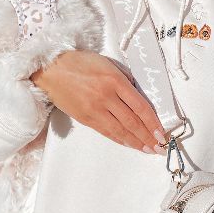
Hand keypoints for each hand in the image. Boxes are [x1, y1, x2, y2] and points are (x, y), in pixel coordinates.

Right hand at [29, 49, 166, 153]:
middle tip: (159, 147)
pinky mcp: (85, 118)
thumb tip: (137, 97)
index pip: (140, 107)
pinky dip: (119, 139)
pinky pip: (106, 132)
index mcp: (115, 81)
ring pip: (120, 130)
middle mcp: (106, 97)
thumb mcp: (107, 63)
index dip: (153, 122)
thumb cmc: (80, 63)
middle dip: (148, 137)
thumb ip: (124, 80)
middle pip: (133, 122)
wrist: (51, 70)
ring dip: (136, 142)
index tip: (162, 132)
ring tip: (147, 150)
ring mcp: (95, 110)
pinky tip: (129, 144)